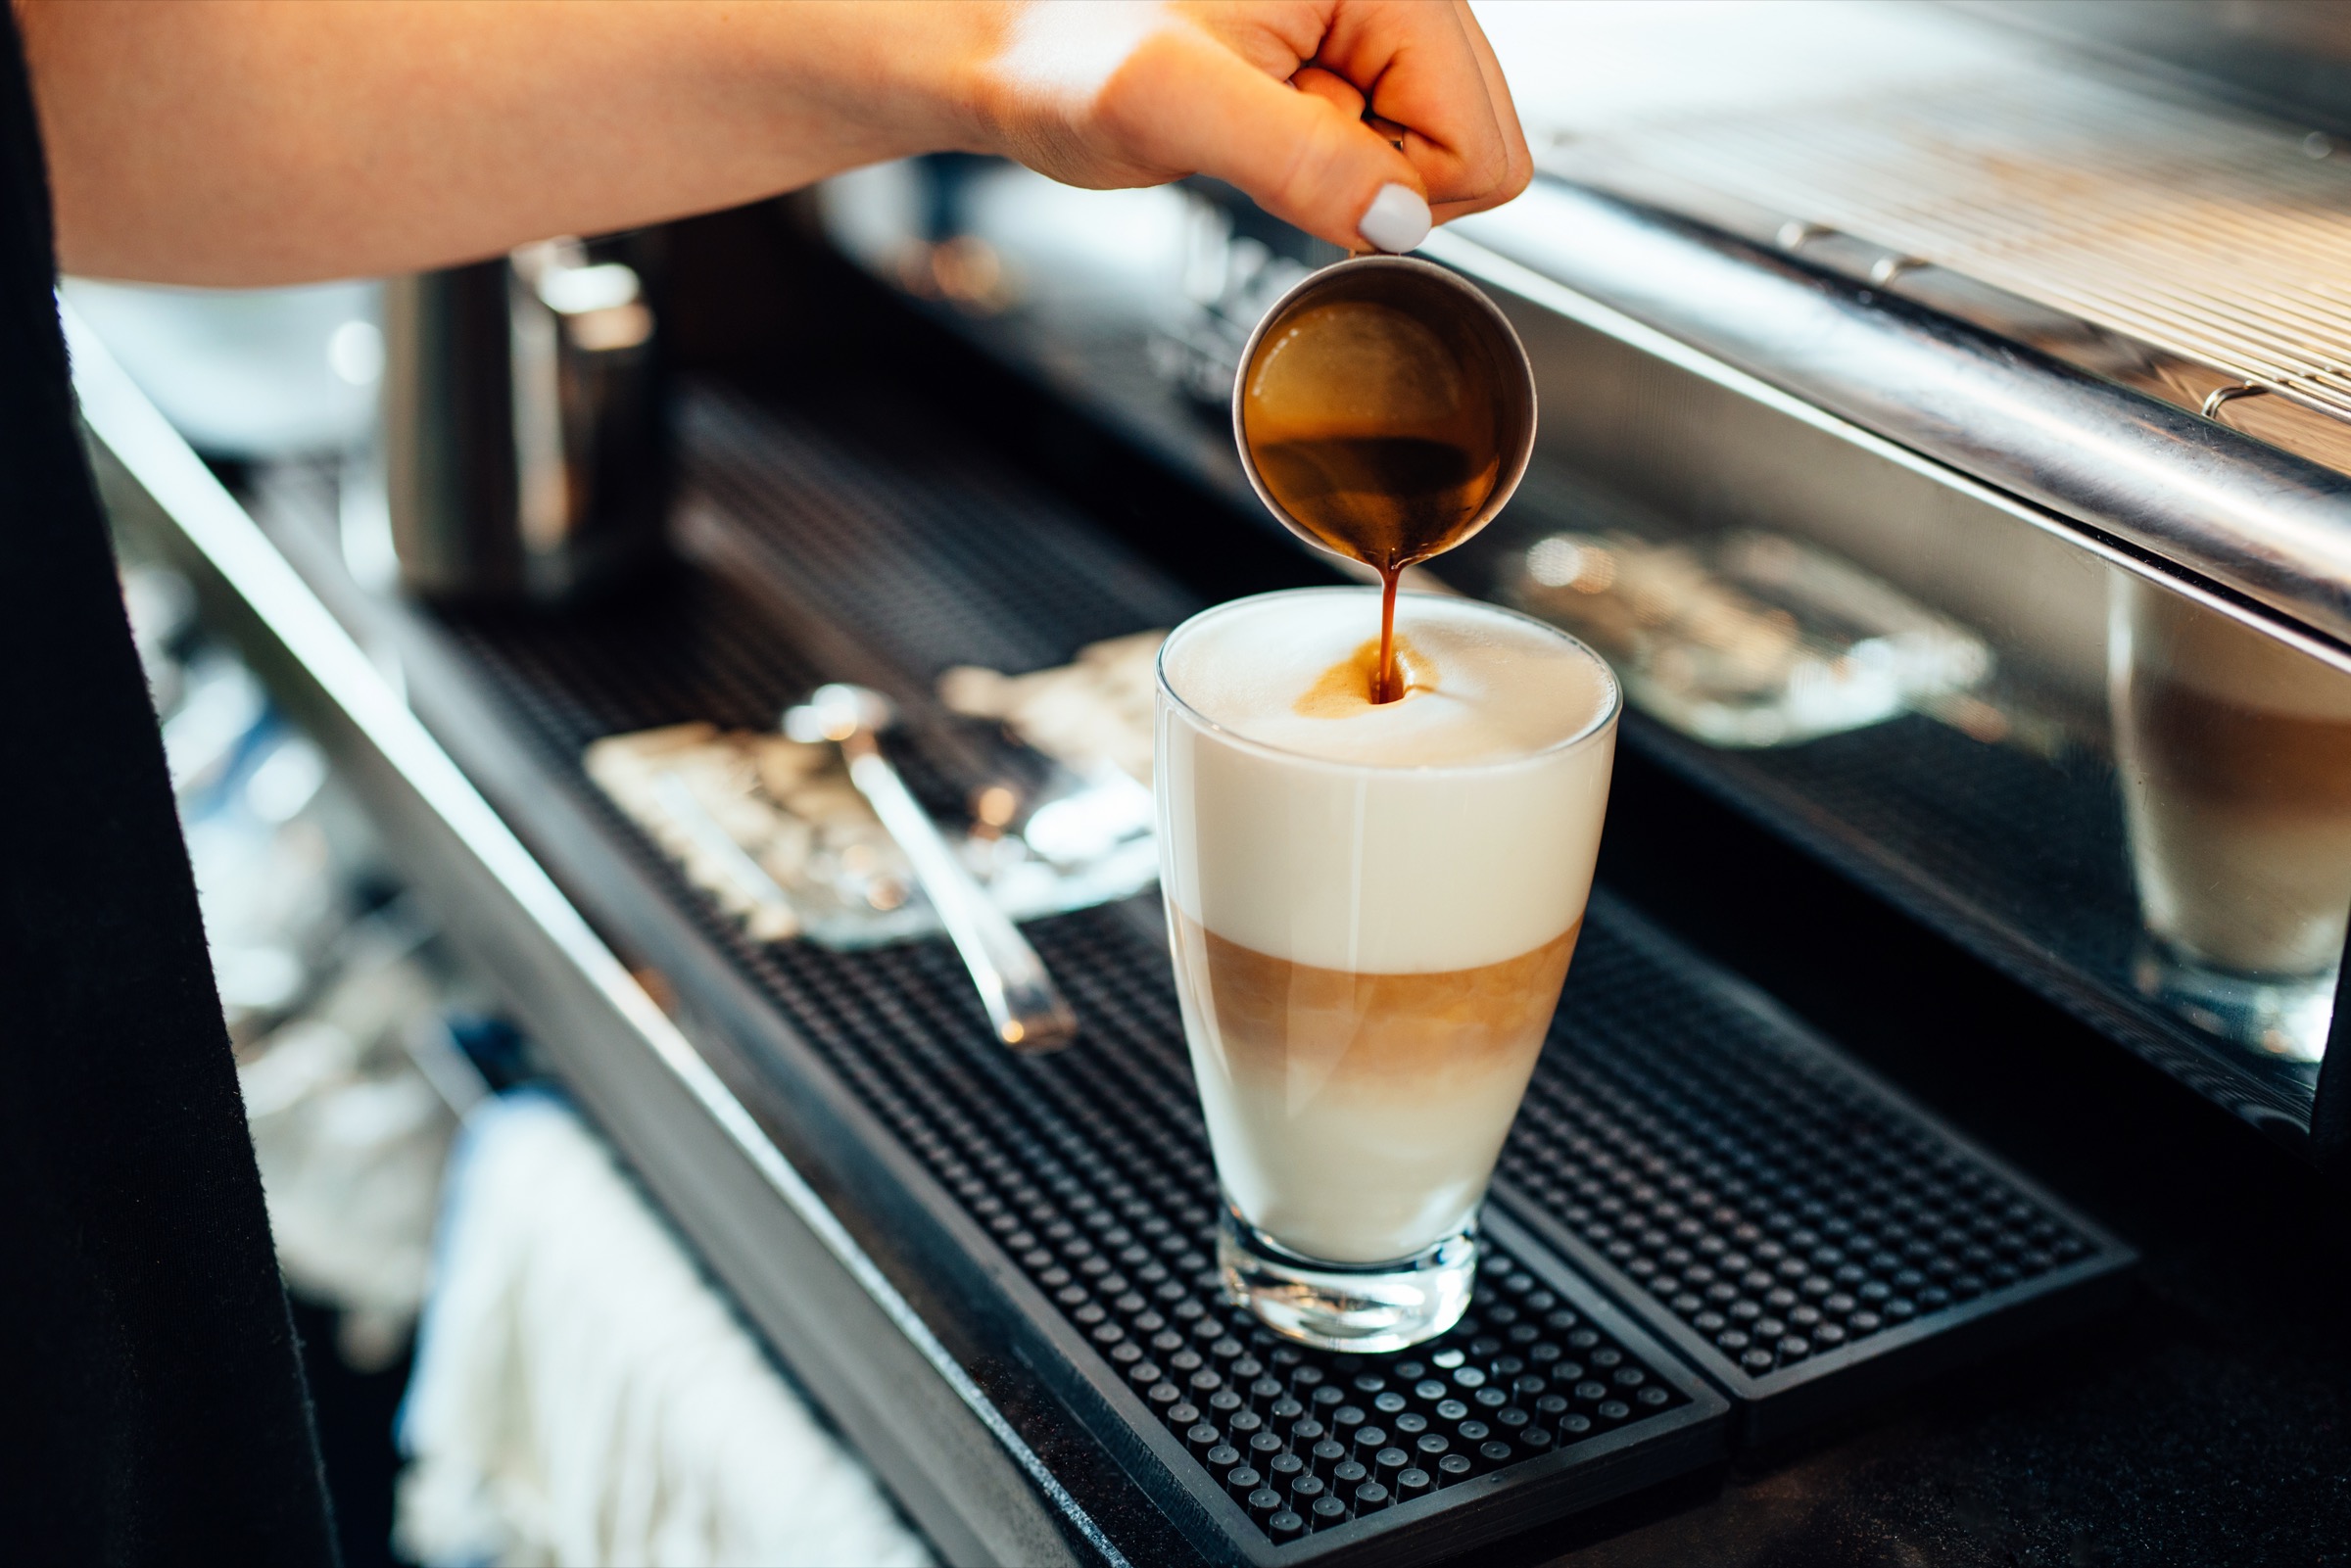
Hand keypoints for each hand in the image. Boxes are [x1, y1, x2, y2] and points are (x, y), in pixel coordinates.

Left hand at [971, 1, 1531, 251]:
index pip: (1479, 133)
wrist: (1005, 43)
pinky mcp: (1343, 42)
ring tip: (1256, 120)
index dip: (1395, 187)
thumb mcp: (1170, 106)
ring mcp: (1370, 11)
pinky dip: (1325, 149)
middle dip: (1375, 171)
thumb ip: (1298, 159)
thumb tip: (1400, 217)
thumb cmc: (1062, 52)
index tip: (1300, 168)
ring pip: (1433, 139)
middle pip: (1474, 134)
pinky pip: (1385, 130)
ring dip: (1346, 161)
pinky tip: (1260, 117)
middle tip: (1271, 140)